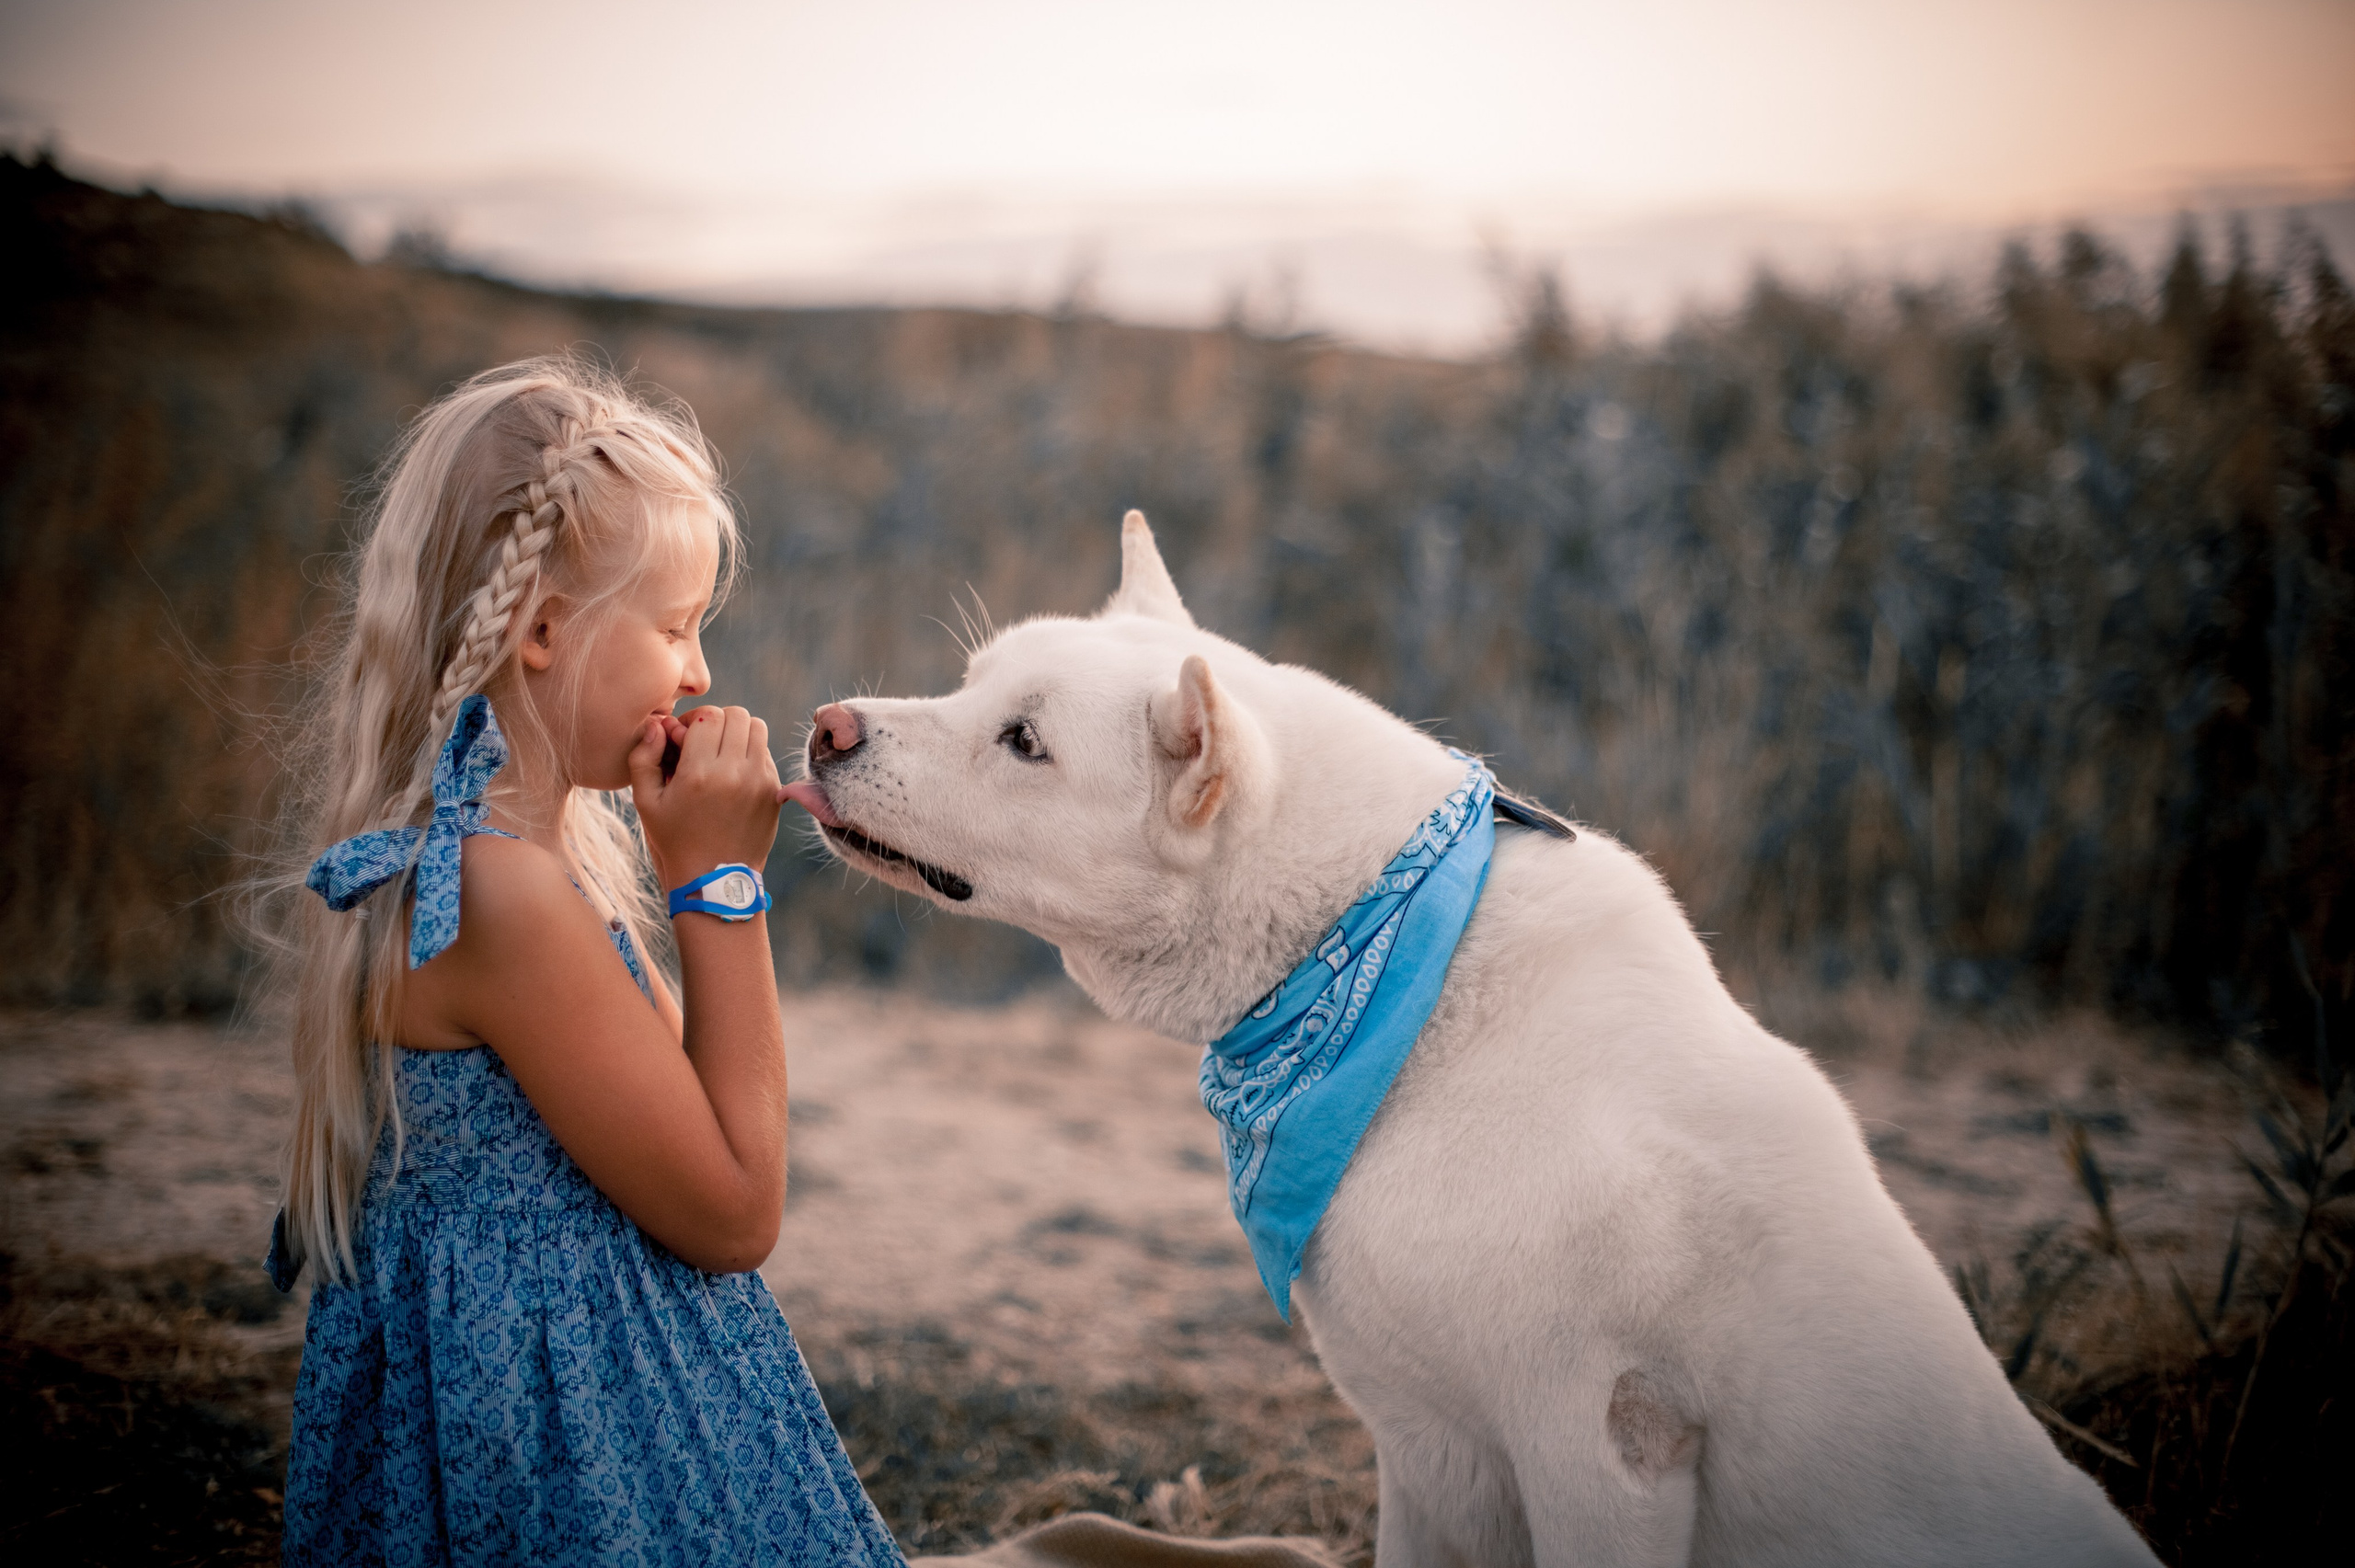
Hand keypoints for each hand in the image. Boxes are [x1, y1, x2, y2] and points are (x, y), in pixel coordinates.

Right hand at [628, 705, 783, 889]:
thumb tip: (658, 724)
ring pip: (757, 729)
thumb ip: (643, 757)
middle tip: (703, 742)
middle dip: (717, 722)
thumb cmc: (674, 839)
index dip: (694, 720)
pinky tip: (733, 775)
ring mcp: (760, 782)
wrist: (713, 879)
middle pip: (737, 715)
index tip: (684, 737)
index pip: (709, 715)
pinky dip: (750, 754)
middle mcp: (734, 773)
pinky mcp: (774, 792)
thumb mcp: (646, 802)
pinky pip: (766, 754)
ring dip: (738, 733)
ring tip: (720, 754)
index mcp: (699, 773)